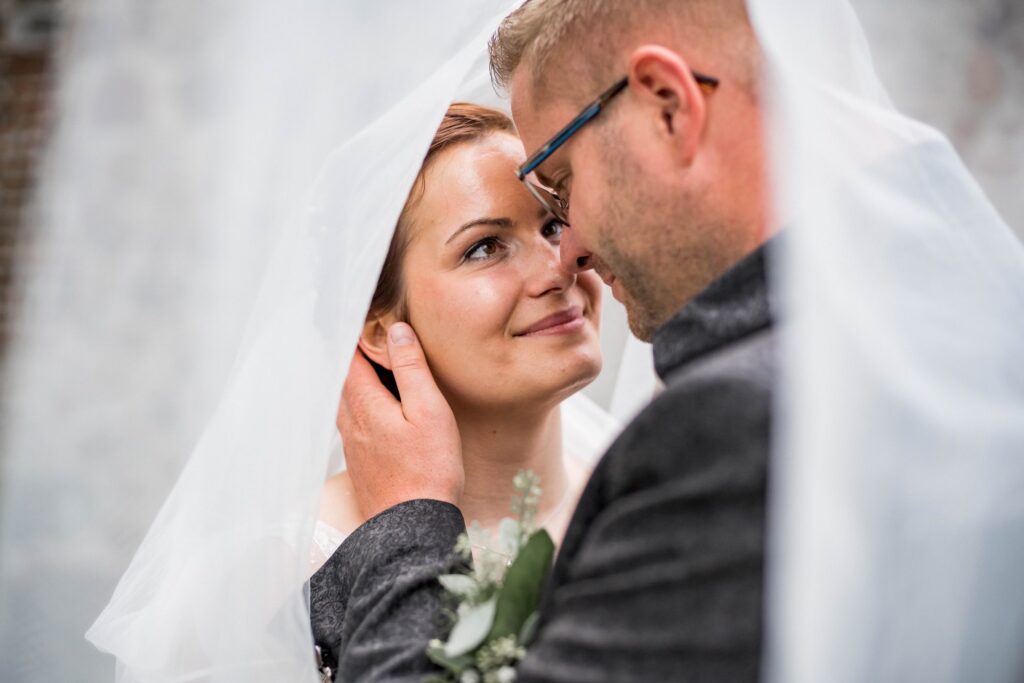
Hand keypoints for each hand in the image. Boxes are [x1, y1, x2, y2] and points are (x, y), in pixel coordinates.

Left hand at [337, 322, 463, 519]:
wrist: (413, 526)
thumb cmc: (428, 469)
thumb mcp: (429, 411)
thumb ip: (412, 369)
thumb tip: (398, 332)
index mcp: (364, 404)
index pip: (350, 356)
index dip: (354, 332)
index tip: (360, 313)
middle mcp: (350, 422)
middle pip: (344, 377)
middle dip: (354, 354)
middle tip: (365, 332)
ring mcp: (353, 444)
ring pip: (347, 400)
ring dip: (356, 380)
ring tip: (373, 364)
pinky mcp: (361, 461)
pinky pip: (354, 421)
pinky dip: (362, 403)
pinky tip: (380, 407)